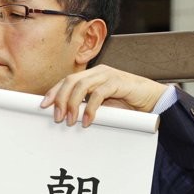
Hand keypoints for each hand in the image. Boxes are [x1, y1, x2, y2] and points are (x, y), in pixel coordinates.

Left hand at [41, 65, 166, 126]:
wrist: (151, 101)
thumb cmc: (125, 104)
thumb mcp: (101, 106)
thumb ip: (85, 107)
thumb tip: (65, 118)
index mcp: (91, 76)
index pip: (66, 81)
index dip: (53, 92)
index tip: (42, 106)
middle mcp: (98, 72)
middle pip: (70, 81)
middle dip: (60, 99)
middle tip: (57, 118)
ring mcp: (108, 75)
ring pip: (82, 85)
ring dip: (72, 104)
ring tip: (70, 121)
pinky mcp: (118, 82)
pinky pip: (99, 94)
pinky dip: (90, 109)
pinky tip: (88, 121)